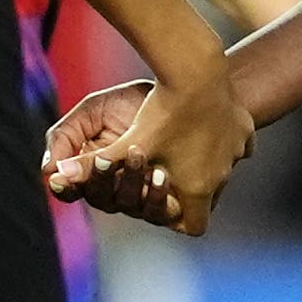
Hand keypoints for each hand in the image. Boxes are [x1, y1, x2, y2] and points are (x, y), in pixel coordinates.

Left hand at [42, 65, 256, 233]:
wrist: (199, 73)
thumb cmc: (160, 112)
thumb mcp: (127, 144)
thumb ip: (94, 166)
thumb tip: (55, 178)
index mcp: (196, 188)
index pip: (194, 228)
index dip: (177, 221)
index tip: (165, 206)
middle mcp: (222, 177)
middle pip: (209, 198)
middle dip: (189, 188)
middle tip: (169, 171)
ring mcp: (237, 153)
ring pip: (223, 169)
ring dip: (205, 163)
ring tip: (185, 143)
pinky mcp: (246, 131)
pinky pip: (238, 144)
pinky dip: (222, 140)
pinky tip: (206, 124)